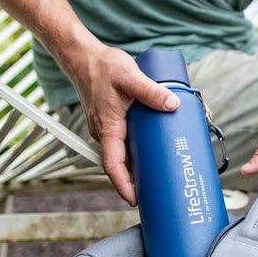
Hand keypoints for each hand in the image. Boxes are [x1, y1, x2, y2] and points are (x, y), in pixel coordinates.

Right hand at [65, 43, 179, 205]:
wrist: (85, 57)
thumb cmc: (102, 67)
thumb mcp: (130, 77)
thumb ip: (152, 91)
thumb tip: (172, 105)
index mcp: (108, 127)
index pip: (113, 164)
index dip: (123, 185)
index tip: (134, 199)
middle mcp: (105, 132)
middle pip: (120, 164)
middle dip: (136, 180)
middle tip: (157, 190)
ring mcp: (107, 128)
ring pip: (122, 153)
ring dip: (137, 165)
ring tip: (159, 173)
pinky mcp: (111, 121)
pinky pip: (123, 141)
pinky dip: (136, 150)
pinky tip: (152, 149)